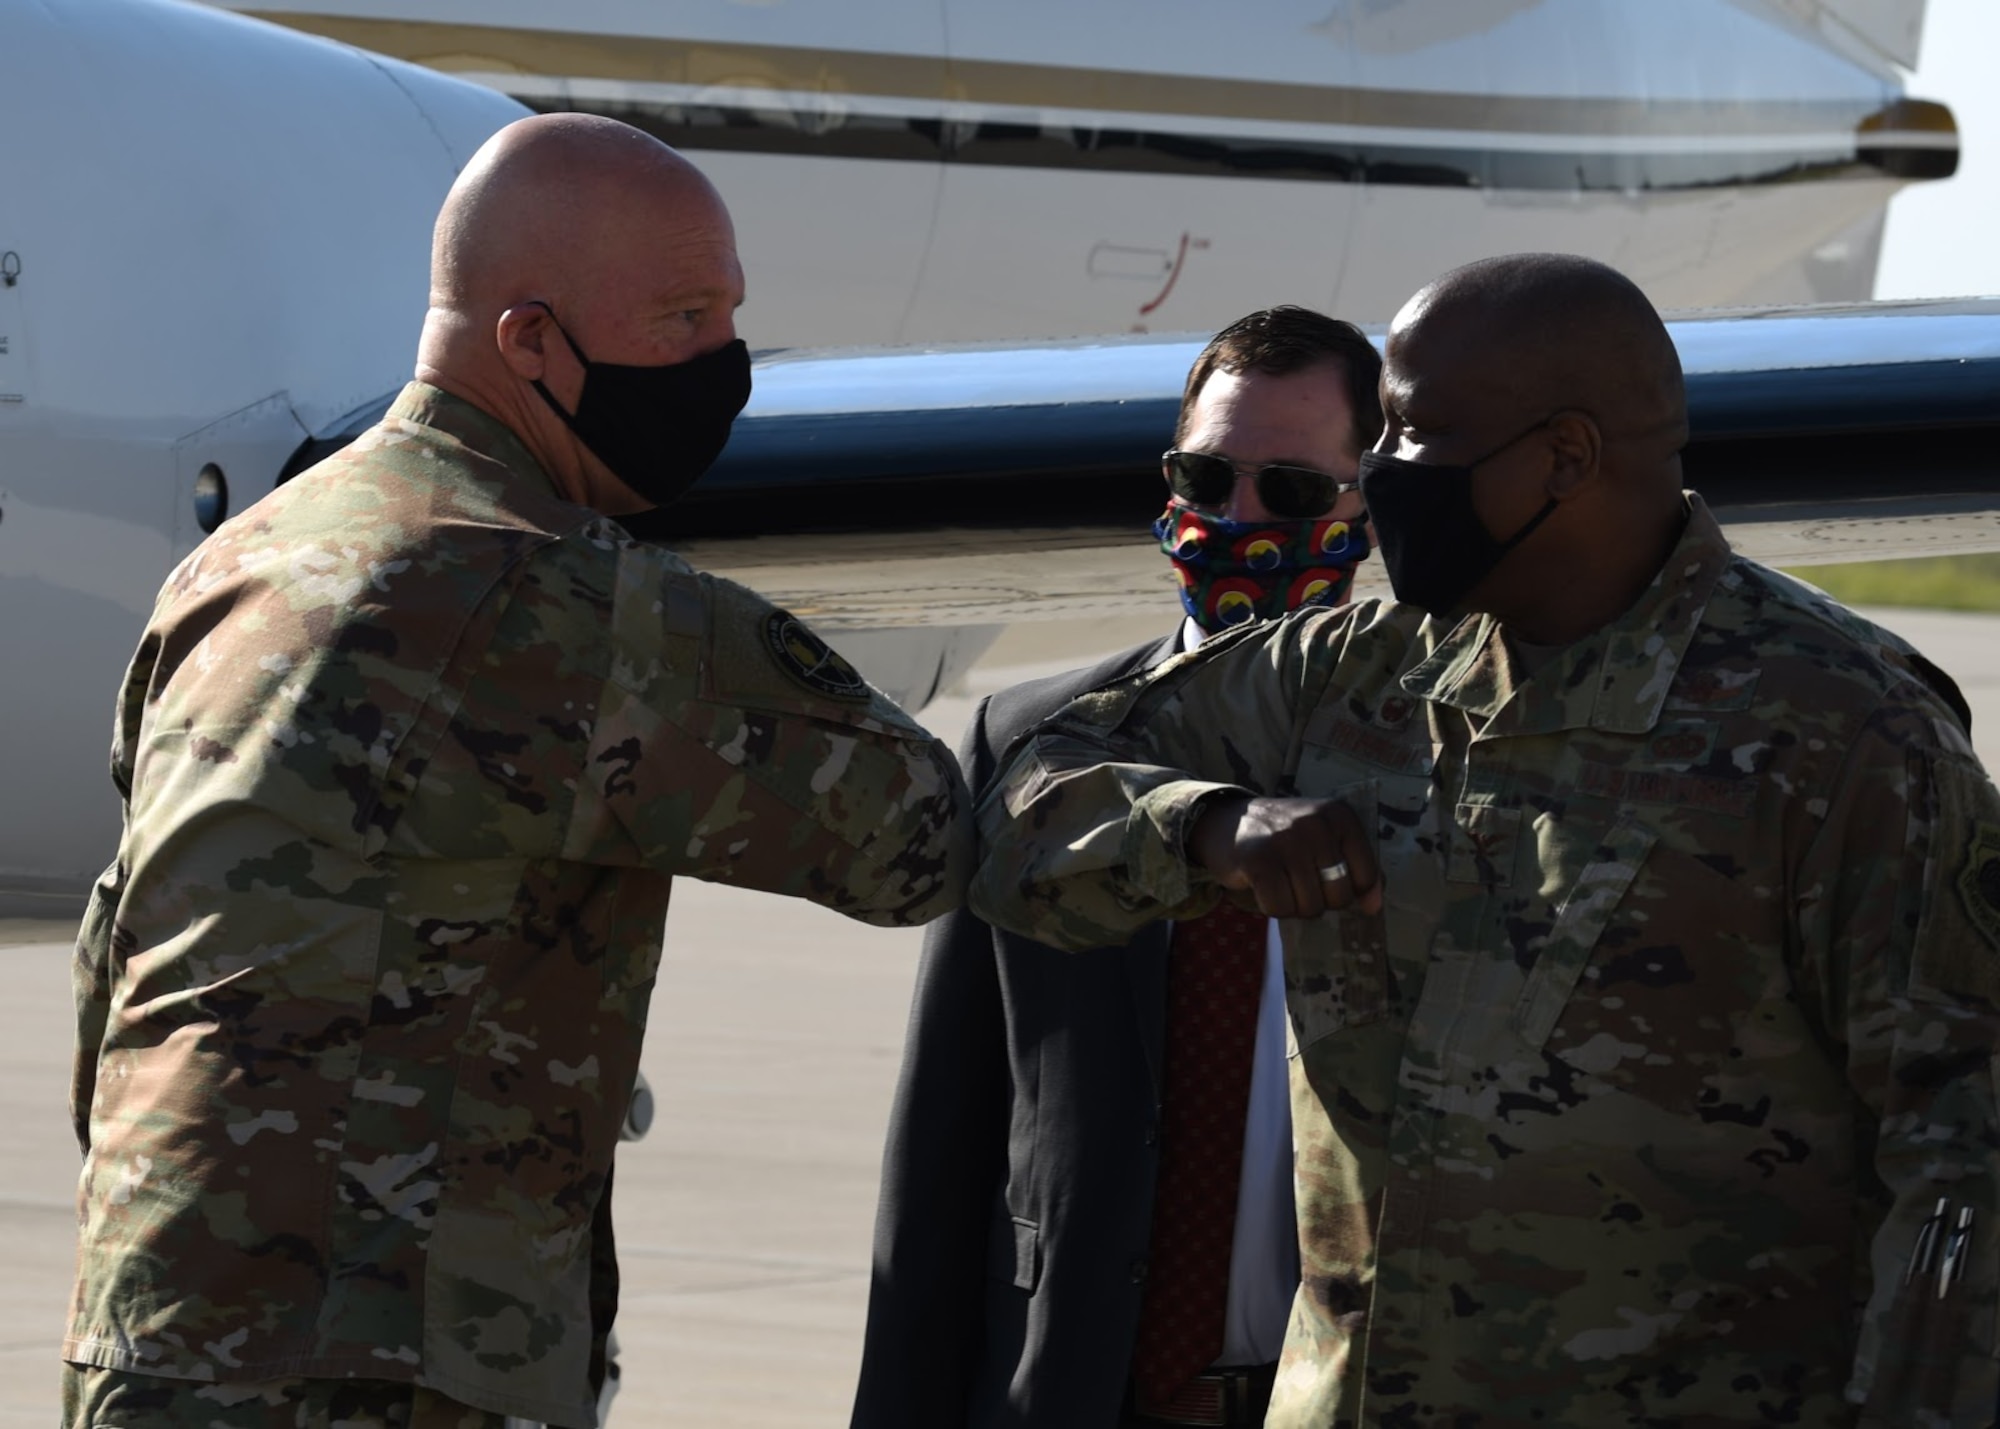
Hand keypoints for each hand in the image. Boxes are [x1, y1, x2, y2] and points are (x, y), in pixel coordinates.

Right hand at [1187, 795, 1382, 918]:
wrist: (1230, 822)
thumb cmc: (1286, 838)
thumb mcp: (1326, 841)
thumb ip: (1356, 870)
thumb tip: (1373, 907)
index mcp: (1340, 816)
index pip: (1365, 876)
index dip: (1348, 890)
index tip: (1325, 878)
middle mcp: (1316, 823)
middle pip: (1338, 895)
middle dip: (1319, 900)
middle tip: (1298, 881)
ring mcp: (1286, 840)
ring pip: (1309, 906)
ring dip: (1294, 905)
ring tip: (1281, 882)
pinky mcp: (1259, 860)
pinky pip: (1280, 907)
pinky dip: (1272, 908)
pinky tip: (1264, 888)